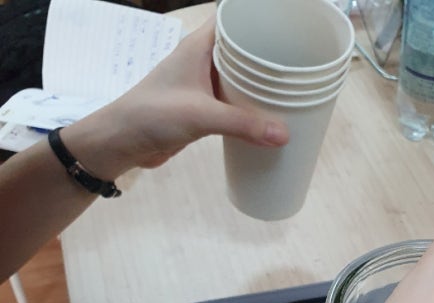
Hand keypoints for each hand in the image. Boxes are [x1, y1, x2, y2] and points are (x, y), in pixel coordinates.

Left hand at [63, 16, 289, 176]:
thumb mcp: (201, 116)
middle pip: (242, 49)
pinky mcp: (203, 109)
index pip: (232, 19)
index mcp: (198, 46)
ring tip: (293, 89)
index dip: (258, 18)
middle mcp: (202, 61)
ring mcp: (203, 85)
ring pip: (239, 77)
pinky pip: (234, 101)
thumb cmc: (153, 115)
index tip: (288, 25)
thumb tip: (285, 135)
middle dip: (268, 54)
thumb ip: (242, 125)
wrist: (122, 142)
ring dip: (261, 84)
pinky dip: (251, 106)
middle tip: (300, 62)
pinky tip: (268, 116)